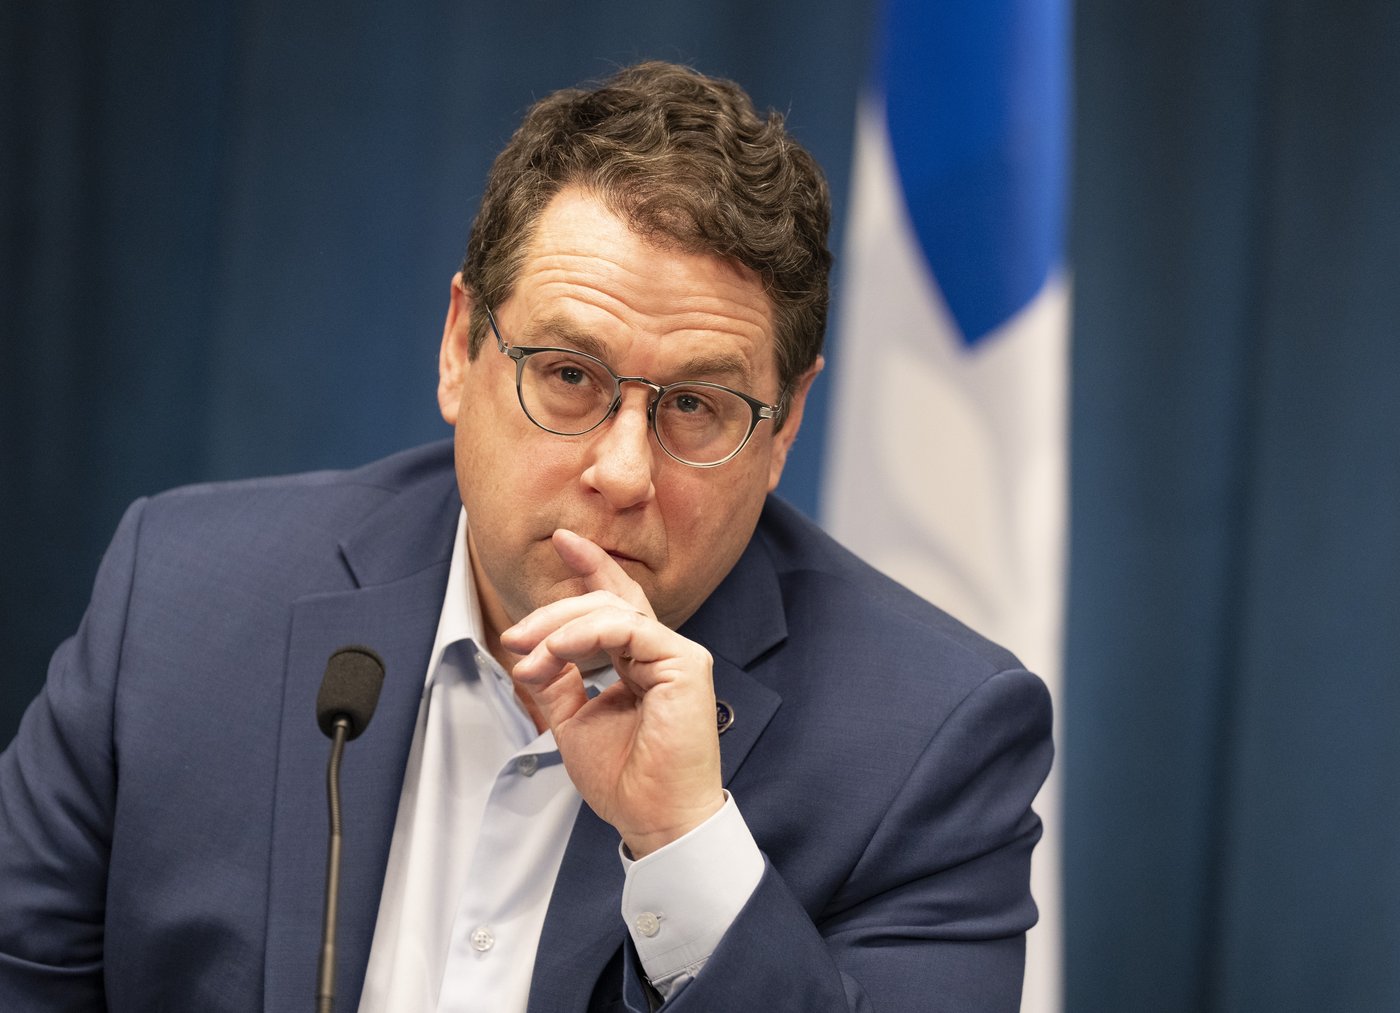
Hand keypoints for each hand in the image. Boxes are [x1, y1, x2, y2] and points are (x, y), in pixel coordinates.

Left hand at [500, 529, 724, 857]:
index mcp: (641, 663)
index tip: (563, 541)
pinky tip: (556, 651)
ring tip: (529, 654)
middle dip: (554, 608)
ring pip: (612, 611)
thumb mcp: (574, 721)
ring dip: (559, 627)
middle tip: (515, 633)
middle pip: (607, 602)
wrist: (653, 817)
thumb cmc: (626, 780)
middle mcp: (662, 652)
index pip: (616, 604)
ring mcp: (677, 655)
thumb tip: (530, 654)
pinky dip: (584, 635)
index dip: (592, 568)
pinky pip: (627, 629)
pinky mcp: (685, 663)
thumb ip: (557, 682)